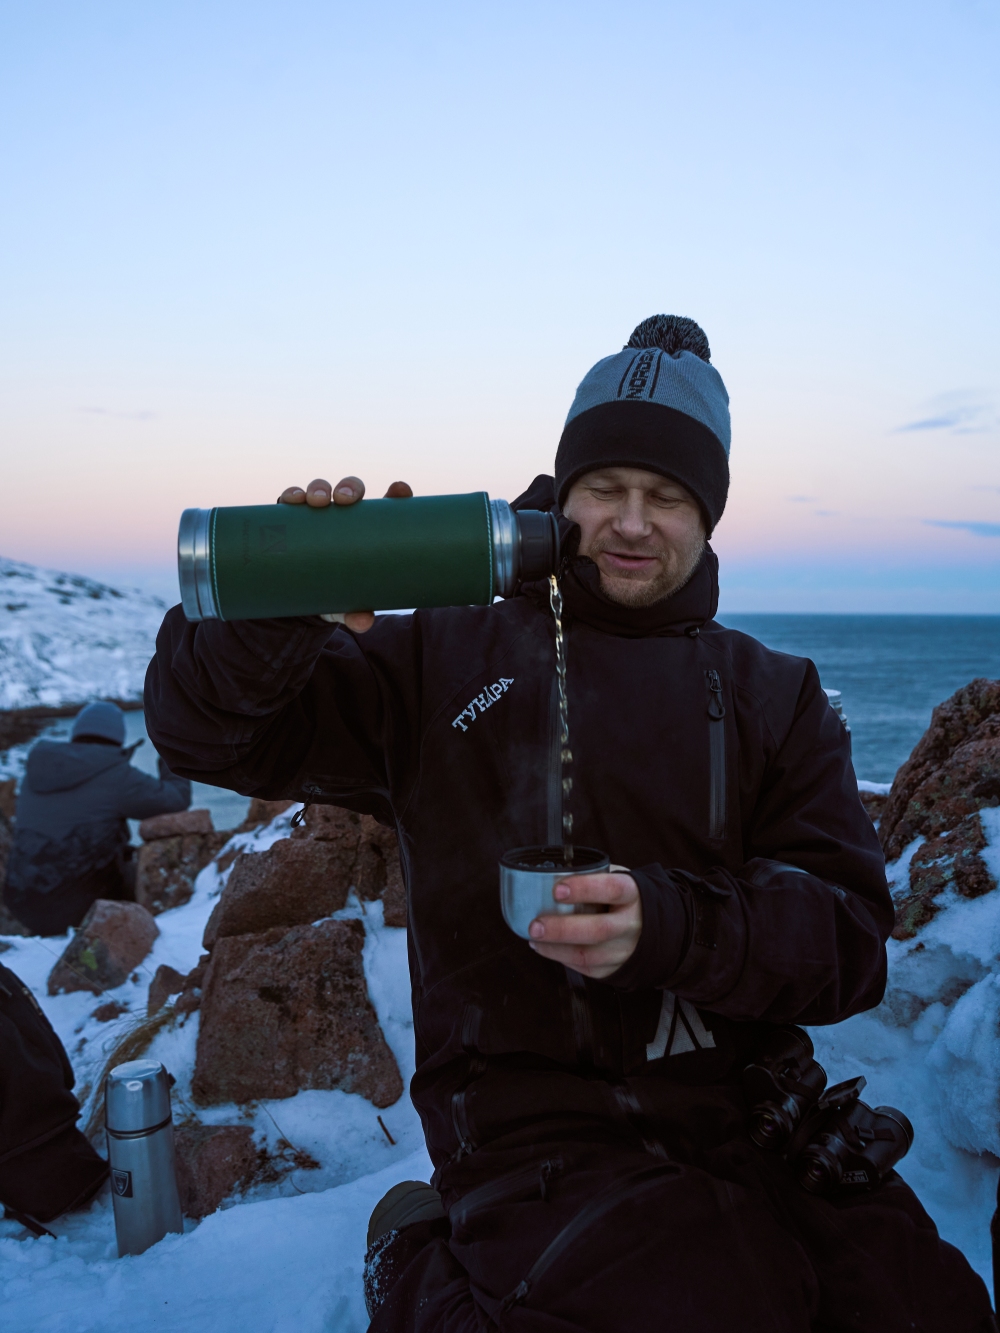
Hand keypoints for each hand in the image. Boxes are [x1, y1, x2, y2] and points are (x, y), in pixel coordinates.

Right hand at [278, 476, 412, 631]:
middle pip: (350, 490)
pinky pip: (289, 502)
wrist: (300, 599)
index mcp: (367, 529)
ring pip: (319, 491)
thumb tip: (363, 623)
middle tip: (346, 500)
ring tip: (316, 502)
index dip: (396, 493)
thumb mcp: (347, 604)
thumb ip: (357, 613)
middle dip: (349, 488)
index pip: (386, 504)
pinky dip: (290, 497)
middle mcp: (342, 516)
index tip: (401, 490)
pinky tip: (291, 500)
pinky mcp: (290, 522)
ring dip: (317, 489)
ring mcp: (316, 516)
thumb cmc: (337, 594)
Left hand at [528, 872, 641, 979]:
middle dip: (562, 929)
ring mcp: (625, 949)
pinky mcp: (616, 968)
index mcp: (633, 894)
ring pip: (589, 955)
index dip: (585, 889)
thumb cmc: (624, 897)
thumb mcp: (617, 877)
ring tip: (534, 937)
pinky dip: (561, 958)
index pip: (612, 889)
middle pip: (598, 930)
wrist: (652, 925)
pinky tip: (545, 948)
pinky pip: (586, 967)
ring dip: (556, 948)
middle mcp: (632, 924)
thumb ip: (592, 875)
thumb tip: (550, 874)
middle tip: (535, 925)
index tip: (557, 889)